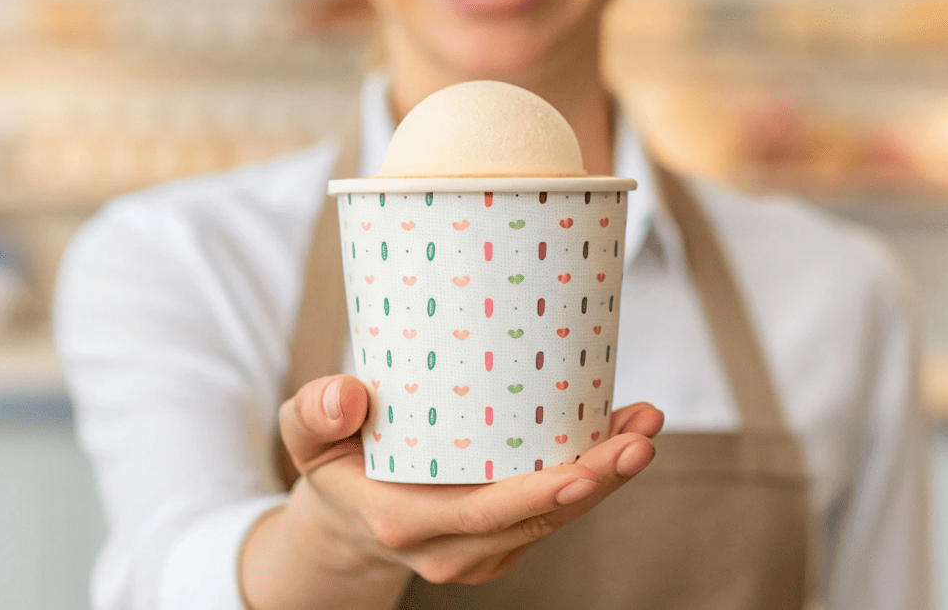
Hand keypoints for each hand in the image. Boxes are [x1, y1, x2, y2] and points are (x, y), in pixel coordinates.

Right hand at [277, 374, 662, 586]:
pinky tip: (619, 436)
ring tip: (644, 425)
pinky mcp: (499, 545)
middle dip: (599, 479)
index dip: (539, 493)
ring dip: (607, 476)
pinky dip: (591, 479)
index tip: (586, 464)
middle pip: (538, 518)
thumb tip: (348, 393)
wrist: (342, 520)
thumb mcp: (303, 436)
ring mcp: (478, 554)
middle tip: (641, 434)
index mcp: (404, 522)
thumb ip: (315, 412)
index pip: (484, 514)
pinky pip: (553, 516)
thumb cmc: (329, 462)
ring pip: (555, 519)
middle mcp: (448, 550)